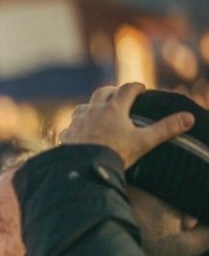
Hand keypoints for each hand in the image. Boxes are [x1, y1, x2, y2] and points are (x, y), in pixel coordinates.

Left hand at [60, 82, 194, 167]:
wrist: (84, 168)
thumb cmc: (115, 154)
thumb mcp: (143, 142)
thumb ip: (165, 129)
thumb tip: (189, 118)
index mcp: (113, 109)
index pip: (127, 90)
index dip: (135, 87)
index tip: (141, 88)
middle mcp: (93, 111)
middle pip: (102, 93)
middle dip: (111, 91)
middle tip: (117, 94)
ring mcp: (77, 122)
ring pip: (83, 108)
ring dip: (90, 108)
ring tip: (95, 112)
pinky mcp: (66, 136)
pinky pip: (69, 127)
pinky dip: (75, 128)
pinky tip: (77, 133)